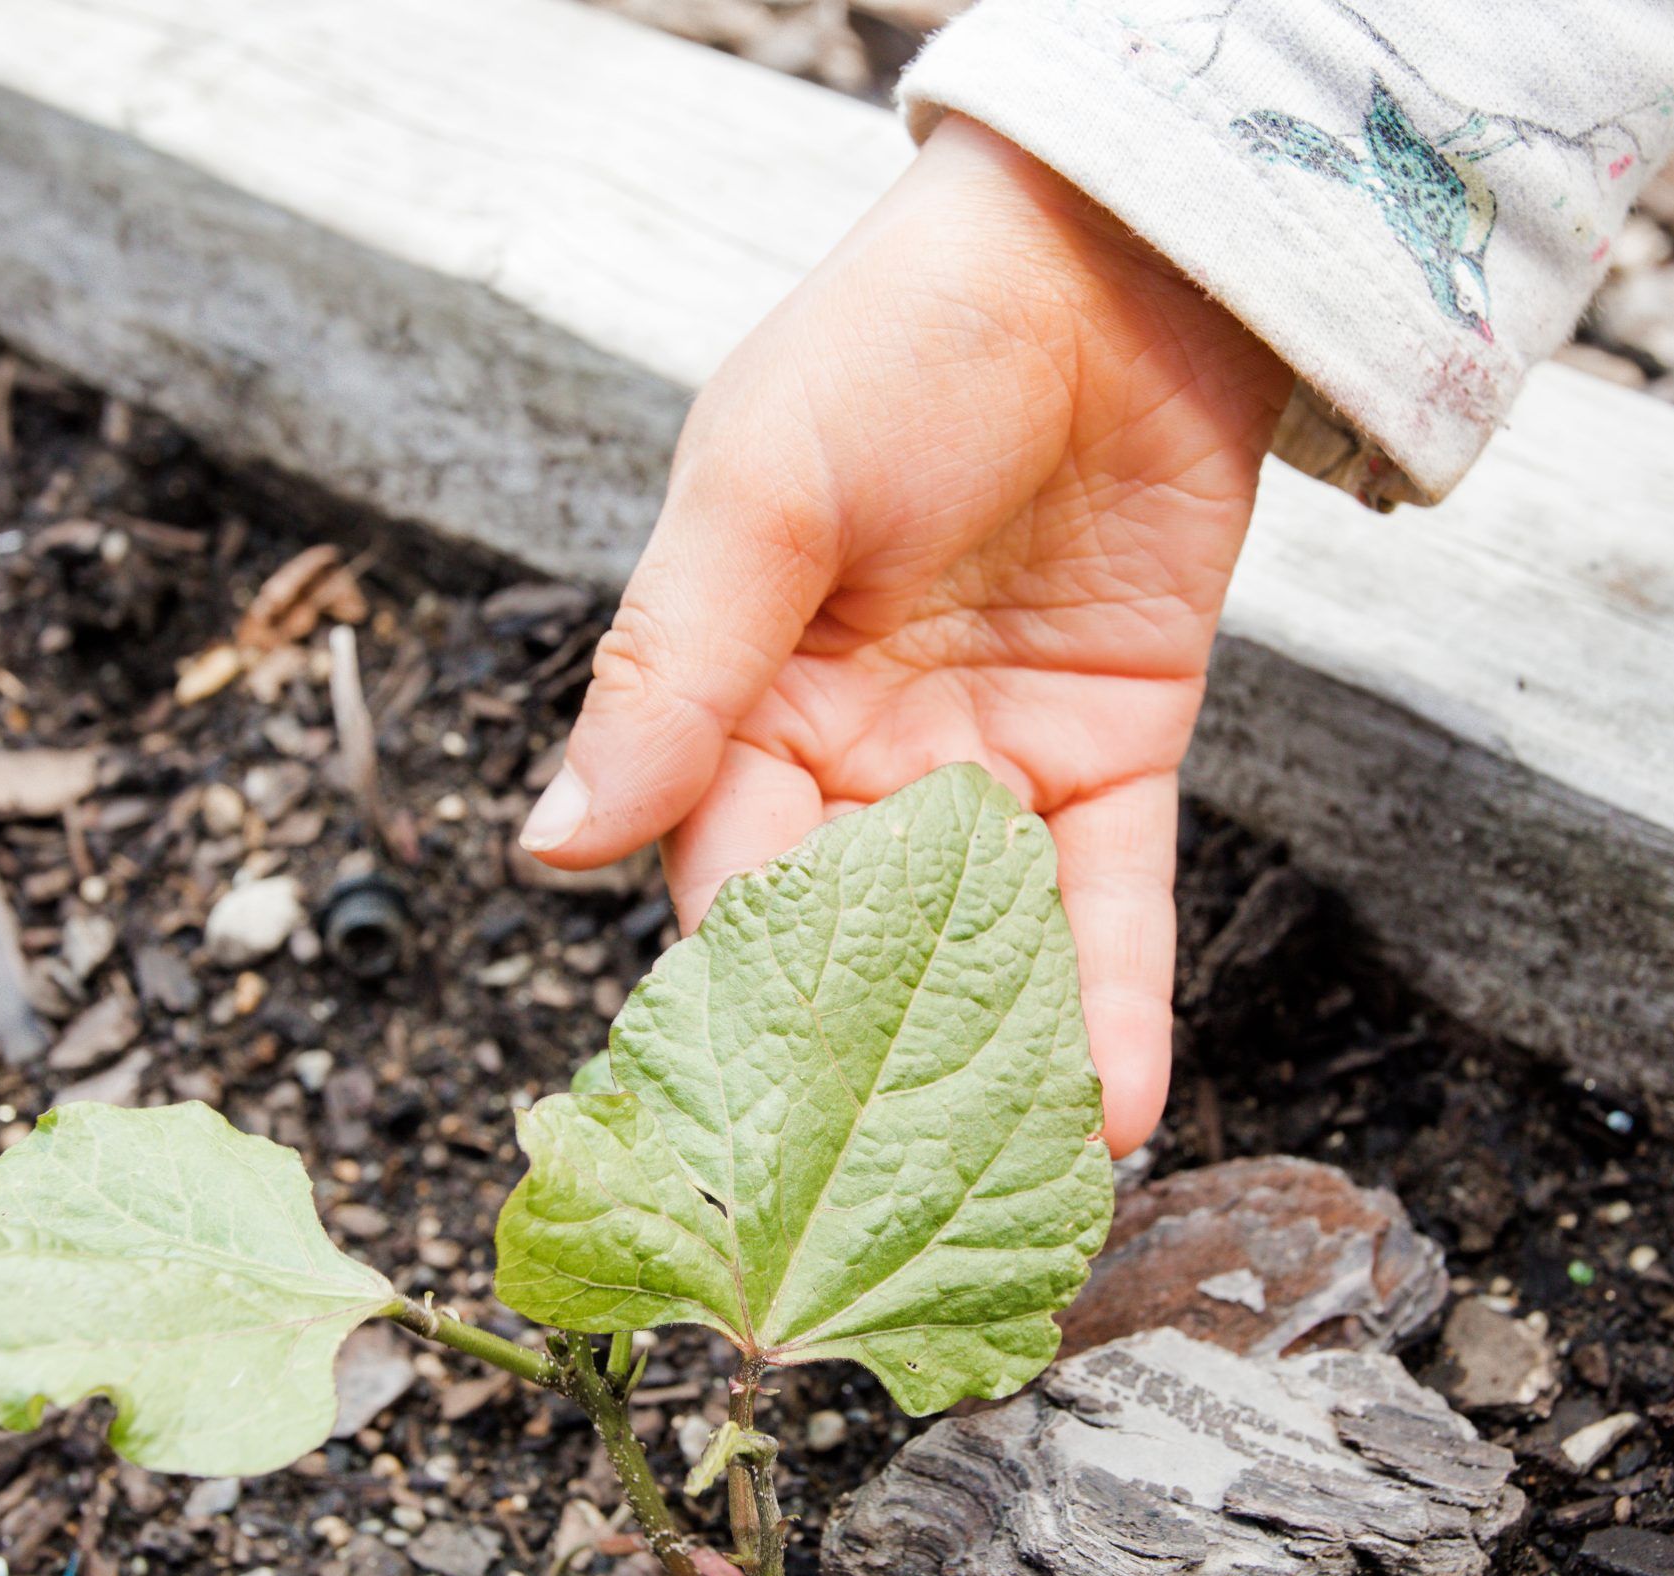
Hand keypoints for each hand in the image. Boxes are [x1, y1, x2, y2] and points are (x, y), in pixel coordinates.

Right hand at [518, 117, 1290, 1154]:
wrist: (1113, 253)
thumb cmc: (902, 336)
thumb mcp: (760, 488)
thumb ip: (672, 669)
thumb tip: (550, 847)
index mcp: (741, 696)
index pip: (716, 878)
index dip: (729, 1002)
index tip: (735, 1137)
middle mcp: (856, 753)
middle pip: (849, 946)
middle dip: (864, 1075)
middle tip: (875, 1223)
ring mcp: (987, 764)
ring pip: (984, 949)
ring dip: (999, 1070)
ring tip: (1013, 1206)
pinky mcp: (1113, 754)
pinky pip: (1111, 900)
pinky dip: (1116, 1003)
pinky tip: (1123, 1114)